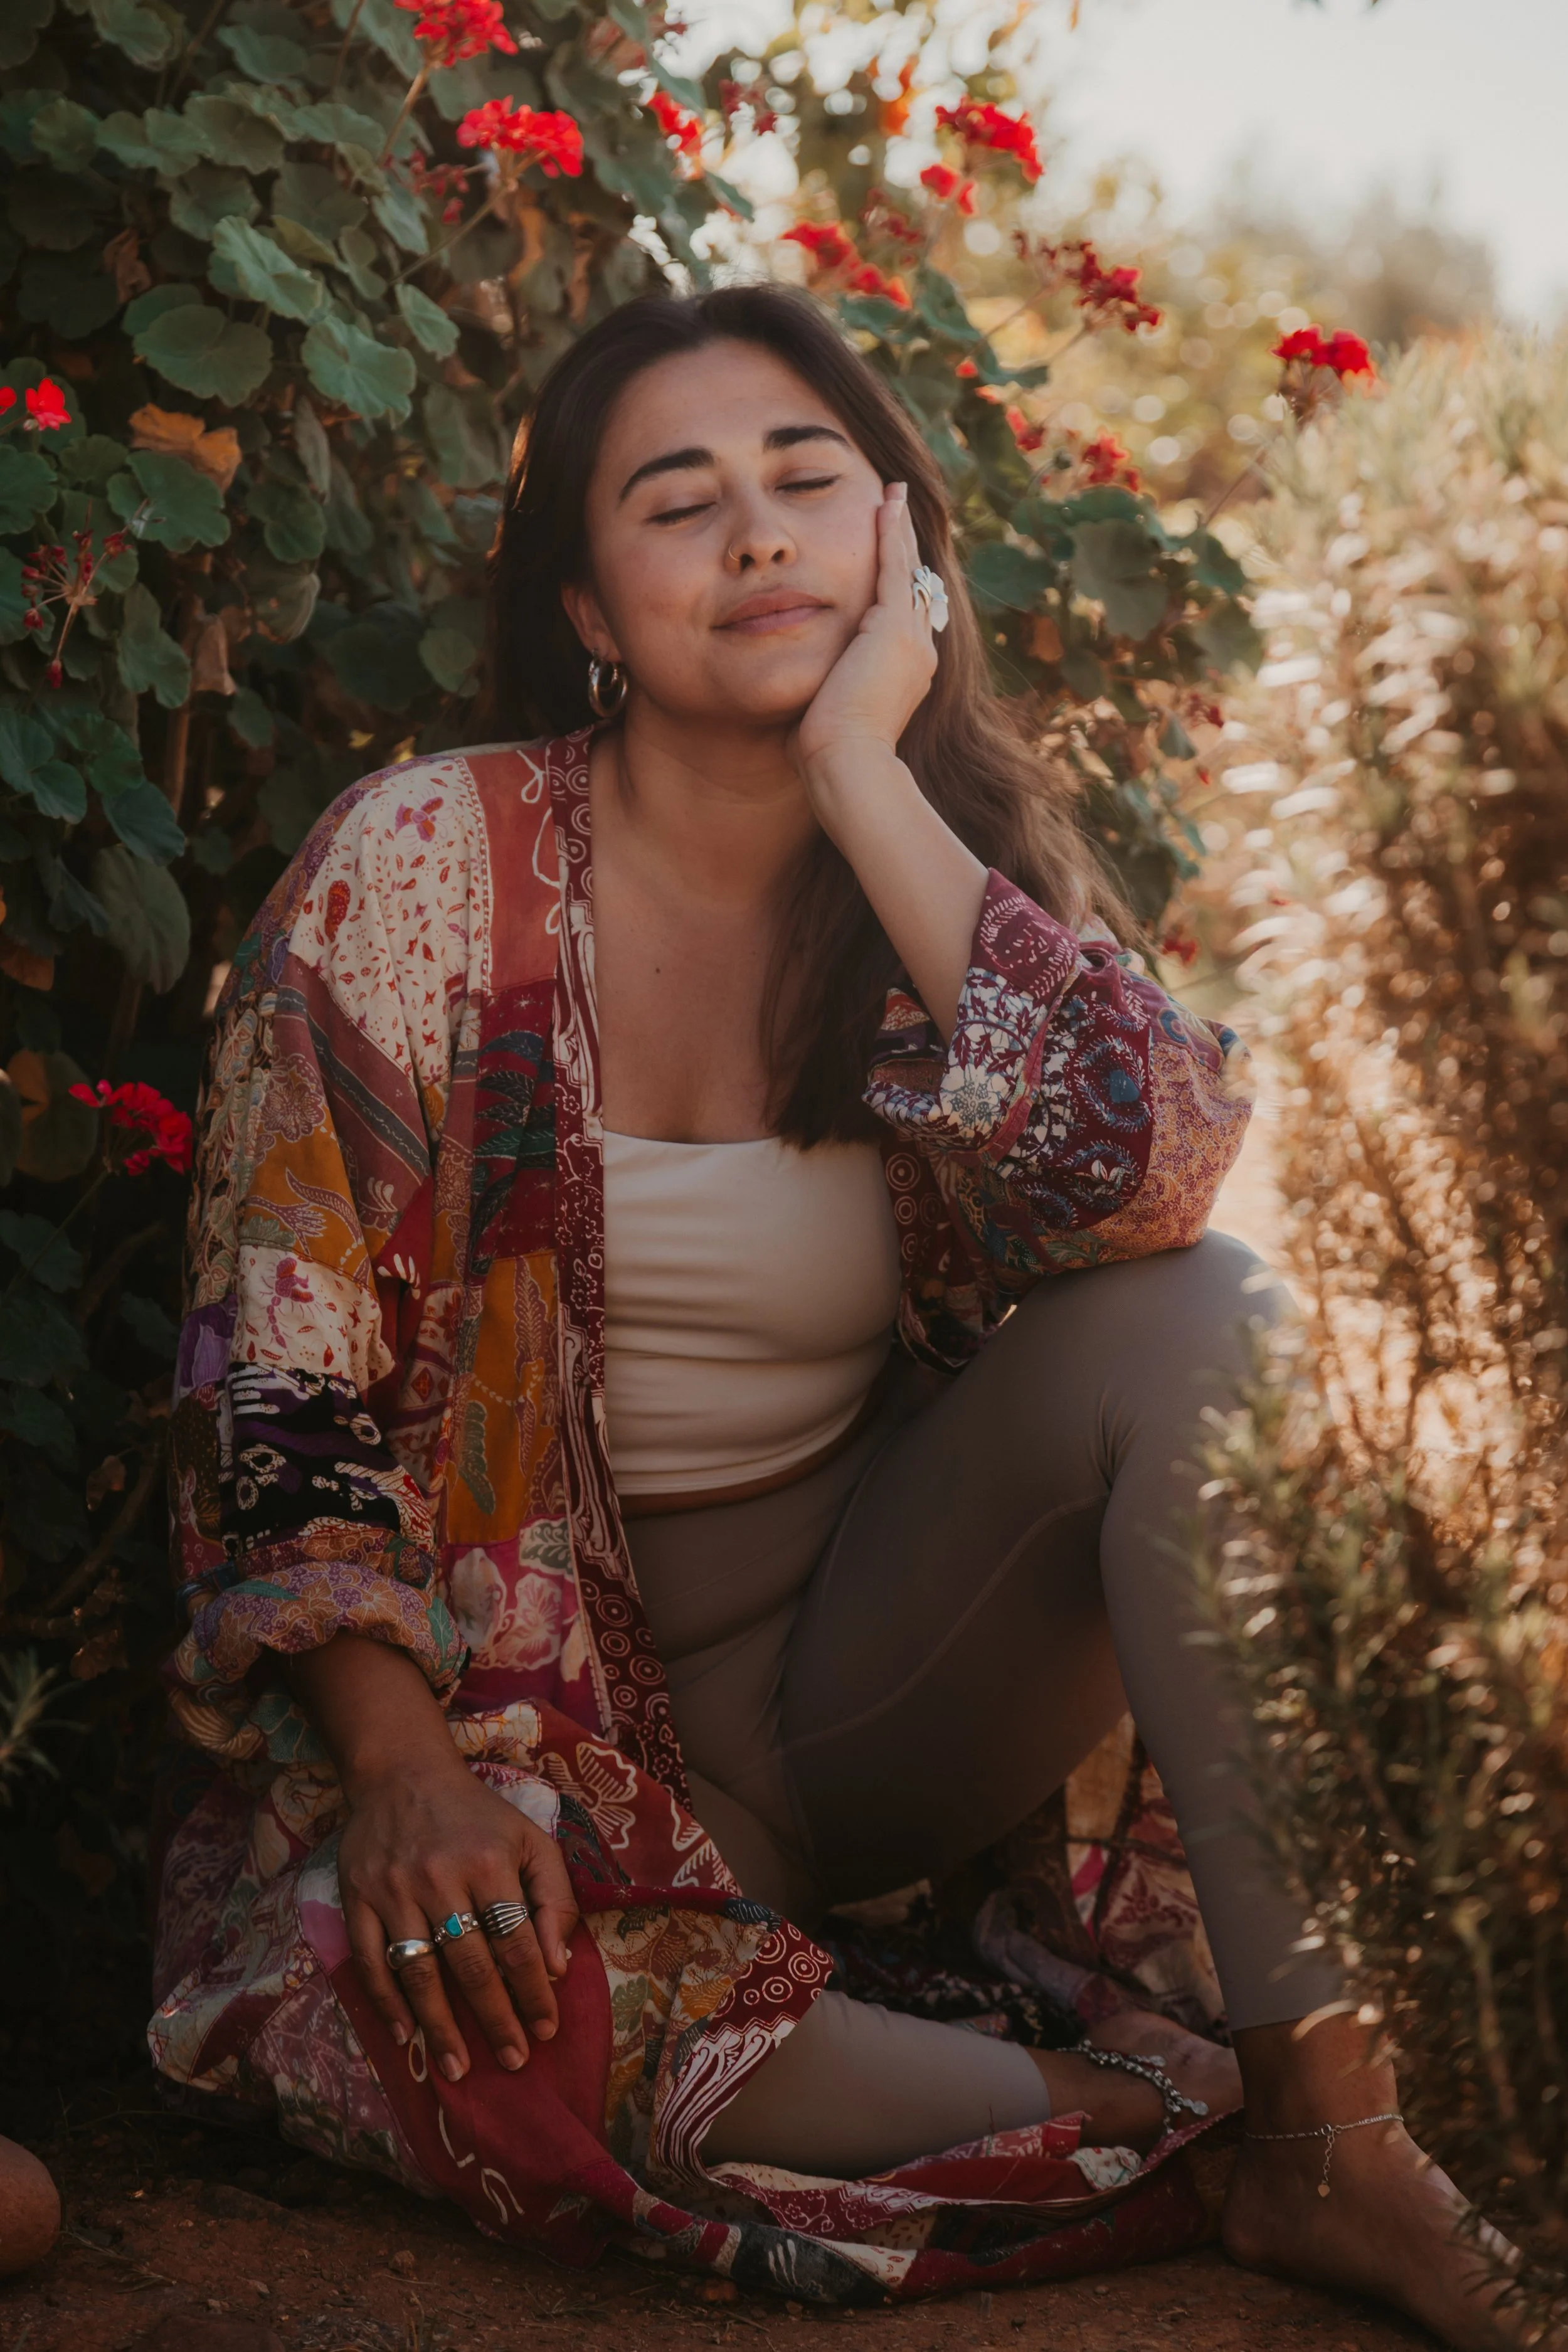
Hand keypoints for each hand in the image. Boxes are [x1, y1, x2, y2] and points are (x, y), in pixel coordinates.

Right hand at [336, 1744, 579, 2082]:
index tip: (545, 2031)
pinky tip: (405, 2036)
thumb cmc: (477, 1816)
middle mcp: (441, 1878)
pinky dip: (387, 2004)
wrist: (402, 1774)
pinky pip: (372, 1962)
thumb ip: (554, 1897)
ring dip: (440, 2027)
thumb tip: (558, 1966)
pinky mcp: (358, 1899)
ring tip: (459, 2070)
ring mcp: (394, 1891)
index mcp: (491, 1862)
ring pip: (421, 1973)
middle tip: (512, 2062)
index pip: (518, 1944)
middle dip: (495, 2021)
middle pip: (472, 1966)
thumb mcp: (531, 1840)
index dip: (533, 1993)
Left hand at [792, 482, 938, 794]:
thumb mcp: (831, 717)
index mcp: (906, 674)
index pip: (904, 619)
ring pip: (908, 571)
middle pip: (915, 588)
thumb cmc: (832, 757)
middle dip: (906, 549)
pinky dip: (891, 532)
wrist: (849, 764)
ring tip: (893, 494)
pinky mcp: (893, 627)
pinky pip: (894, 566)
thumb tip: (807, 701)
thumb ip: (829, 695)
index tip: (892, 563)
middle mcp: (919, 652)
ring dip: (899, 531)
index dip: (899, 586)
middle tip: (899, 510)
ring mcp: (912, 638)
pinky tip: (885, 500)